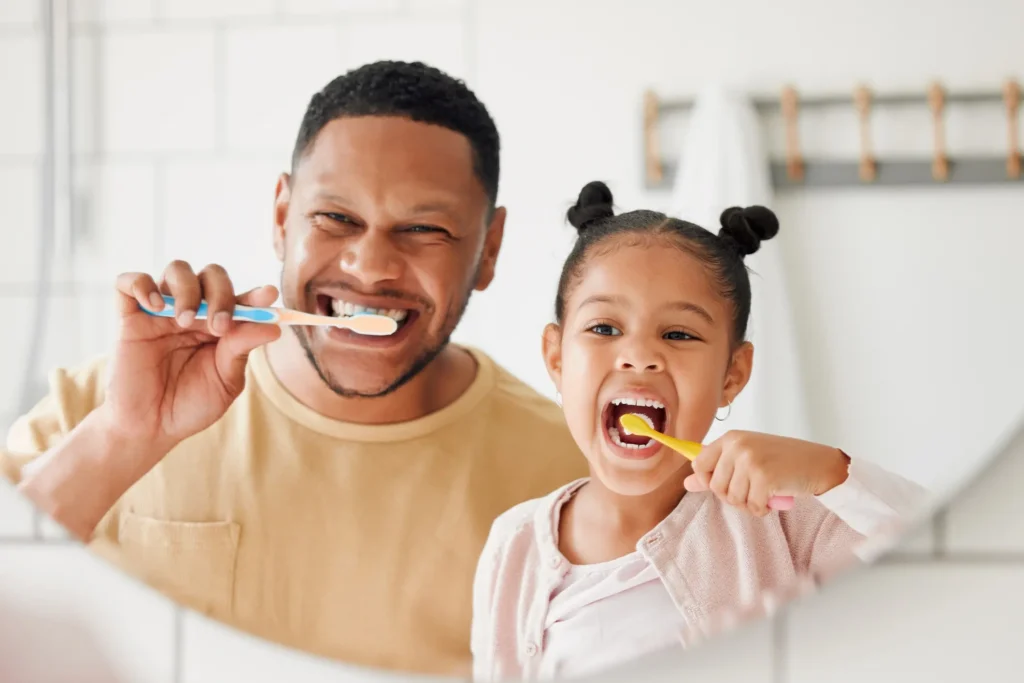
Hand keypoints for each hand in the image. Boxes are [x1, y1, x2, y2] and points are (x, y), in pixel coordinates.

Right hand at [99, 260, 281, 465]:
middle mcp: (194, 312)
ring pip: (177, 270)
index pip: (241, 298)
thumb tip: (273, 327)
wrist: (151, 428)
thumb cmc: (191, 404)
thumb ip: (242, 349)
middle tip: (219, 326)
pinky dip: (141, 284)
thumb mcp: (225, 380)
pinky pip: (128, 282)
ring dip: (187, 289)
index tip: (268, 296)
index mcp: (222, 325)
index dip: (255, 295)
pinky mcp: (130, 318)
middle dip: (221, 294)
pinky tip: (154, 305)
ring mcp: (161, 312)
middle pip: (211, 275)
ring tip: (184, 322)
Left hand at [684, 431, 849, 516]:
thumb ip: (717, 470)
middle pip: (715, 486)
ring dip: (750, 503)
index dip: (707, 481)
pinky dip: (763, 509)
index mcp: (731, 438)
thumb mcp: (747, 459)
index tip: (724, 484)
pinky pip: (752, 506)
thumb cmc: (783, 461)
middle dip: (733, 496)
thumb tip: (687, 484)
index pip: (698, 463)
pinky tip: (773, 498)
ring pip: (733, 499)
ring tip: (765, 492)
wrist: (818, 463)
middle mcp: (738, 446)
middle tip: (753, 489)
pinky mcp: (764, 477)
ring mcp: (750, 461)